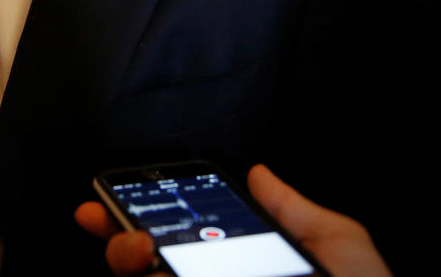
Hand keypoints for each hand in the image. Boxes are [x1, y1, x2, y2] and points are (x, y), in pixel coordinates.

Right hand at [74, 164, 391, 276]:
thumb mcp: (336, 243)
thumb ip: (291, 209)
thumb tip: (259, 173)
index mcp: (238, 264)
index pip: (175, 240)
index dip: (133, 218)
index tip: (104, 201)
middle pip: (144, 268)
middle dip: (120, 242)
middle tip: (132, 236)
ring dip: (130, 264)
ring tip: (146, 253)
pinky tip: (157, 273)